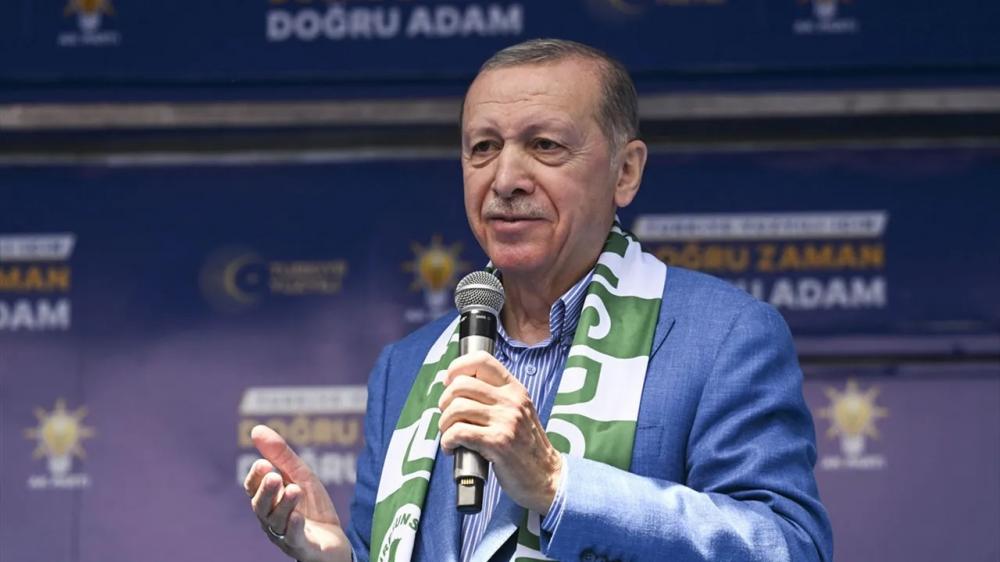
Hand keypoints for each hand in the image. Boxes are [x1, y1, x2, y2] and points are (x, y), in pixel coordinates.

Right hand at [244, 425, 351, 561]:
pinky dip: (294, 528)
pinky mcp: (302, 548)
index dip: (255, 477)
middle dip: (266, 490)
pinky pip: (294, 539)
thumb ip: (280, 455)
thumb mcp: (301, 476)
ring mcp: (285, 535)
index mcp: (268, 500)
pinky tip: (298, 516)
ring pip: (277, 521)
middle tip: (272, 475)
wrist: (333, 540)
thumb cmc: (312, 507)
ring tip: (294, 489)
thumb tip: (256, 429)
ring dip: (284, 505)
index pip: (253, 489)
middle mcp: (271, 519)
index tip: (263, 463)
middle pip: (261, 506)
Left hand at [438, 351, 562, 514]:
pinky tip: (452, 448)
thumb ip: (494, 397)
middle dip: (445, 402)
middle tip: (448, 418)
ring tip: (450, 435)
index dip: (457, 367)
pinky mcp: (497, 442)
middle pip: (461, 385)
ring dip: (444, 424)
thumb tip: (453, 384)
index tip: (448, 383)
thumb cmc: (526, 447)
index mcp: (515, 389)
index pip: (481, 360)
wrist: (546, 476)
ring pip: (456, 408)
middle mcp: (511, 401)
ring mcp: (506, 421)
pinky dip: (447, 441)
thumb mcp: (518, 412)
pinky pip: (458, 432)